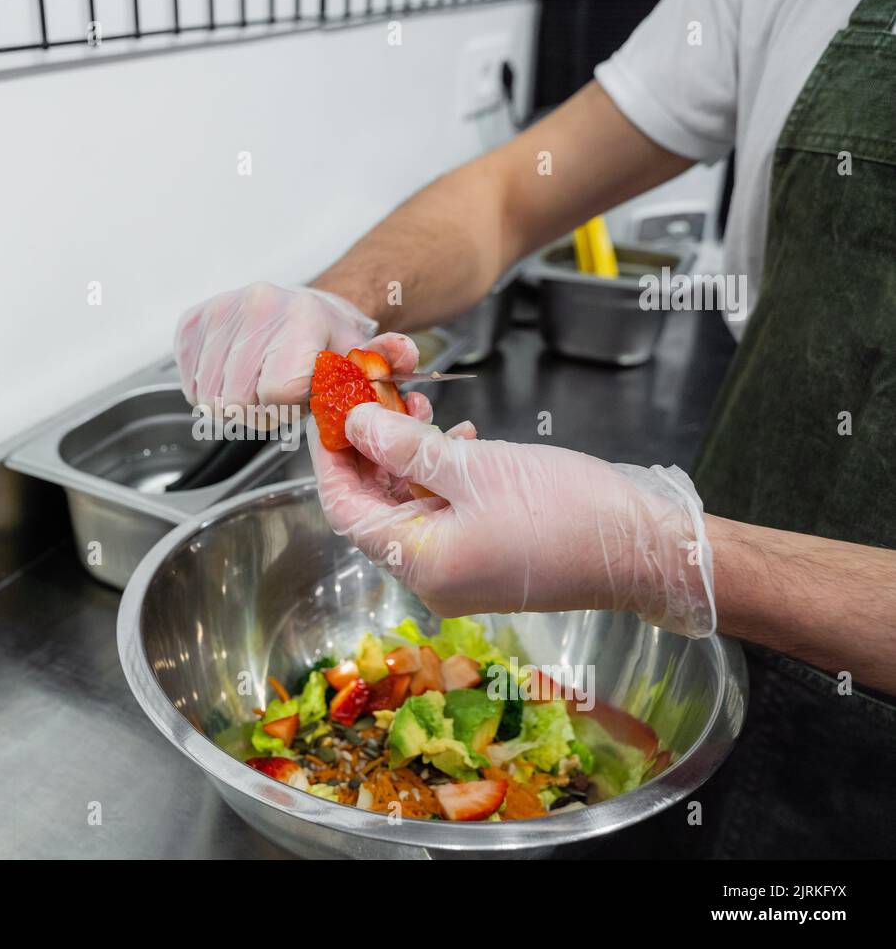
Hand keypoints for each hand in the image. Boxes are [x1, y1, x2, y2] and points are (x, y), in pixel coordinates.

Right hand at [175, 282, 415, 412]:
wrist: (304, 307)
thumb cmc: (331, 342)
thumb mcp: (364, 359)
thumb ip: (385, 363)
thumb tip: (402, 352)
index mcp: (301, 317)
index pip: (274, 393)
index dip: (285, 409)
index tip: (297, 399)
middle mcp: (257, 306)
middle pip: (236, 401)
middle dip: (257, 412)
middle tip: (276, 398)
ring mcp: (220, 311)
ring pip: (207, 396)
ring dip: (231, 404)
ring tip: (256, 387)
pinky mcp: (193, 320)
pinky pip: (188, 381)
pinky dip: (206, 389)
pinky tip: (233, 376)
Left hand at [308, 405, 715, 636]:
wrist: (645, 547)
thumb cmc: (567, 512)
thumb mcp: (474, 468)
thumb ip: (406, 447)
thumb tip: (355, 425)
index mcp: (419, 564)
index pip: (346, 509)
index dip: (331, 458)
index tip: (327, 412)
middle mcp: (431, 575)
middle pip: (375, 506)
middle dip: (370, 448)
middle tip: (372, 397)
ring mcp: (461, 568)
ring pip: (411, 504)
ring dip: (408, 454)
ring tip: (418, 405)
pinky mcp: (487, 555)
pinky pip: (445, 512)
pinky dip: (441, 473)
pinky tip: (459, 436)